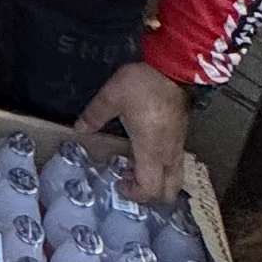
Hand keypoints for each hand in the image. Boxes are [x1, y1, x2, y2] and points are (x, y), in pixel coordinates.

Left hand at [76, 58, 188, 201]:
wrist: (173, 67)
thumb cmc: (143, 84)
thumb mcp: (112, 97)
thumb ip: (94, 115)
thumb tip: (80, 128)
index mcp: (152, 150)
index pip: (149, 189)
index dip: (133, 194)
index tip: (117, 181)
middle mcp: (168, 154)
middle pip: (168, 192)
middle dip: (149, 194)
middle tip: (128, 179)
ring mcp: (178, 146)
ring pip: (174, 178)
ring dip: (156, 180)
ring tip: (134, 165)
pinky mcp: (181, 137)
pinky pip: (174, 164)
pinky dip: (160, 167)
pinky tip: (143, 150)